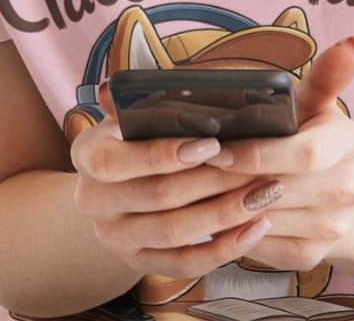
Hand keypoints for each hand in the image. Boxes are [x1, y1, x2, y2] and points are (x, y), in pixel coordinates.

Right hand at [69, 83, 285, 278]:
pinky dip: (224, 248)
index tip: (214, 143)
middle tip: (257, 166)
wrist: (110, 187)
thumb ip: (143, 101)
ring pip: (175, 232)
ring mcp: (114, 237)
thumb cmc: (135, 135)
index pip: (118, 161)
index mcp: (87, 154)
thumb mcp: (130, 113)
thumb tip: (166, 90)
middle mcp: (93, 200)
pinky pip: (185, 264)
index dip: (166, 154)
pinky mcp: (138, 263)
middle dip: (213, 180)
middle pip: (157, 196)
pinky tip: (256, 228)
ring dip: (226, 214)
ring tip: (266, 192)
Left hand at [206, 37, 353, 271]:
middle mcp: (349, 188)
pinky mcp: (312, 254)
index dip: (258, 153)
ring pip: (263, 218)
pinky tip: (211, 211)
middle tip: (188, 168)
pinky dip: (231, 230)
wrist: (335, 191)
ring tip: (187, 187)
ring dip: (221, 205)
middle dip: (228, 179)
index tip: (218, 148)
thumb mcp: (315, 104)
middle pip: (279, 186)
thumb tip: (350, 43)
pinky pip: (261, 245)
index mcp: (350, 141)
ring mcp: (333, 226)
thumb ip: (323, 77)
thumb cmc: (310, 135)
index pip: (306, 152)